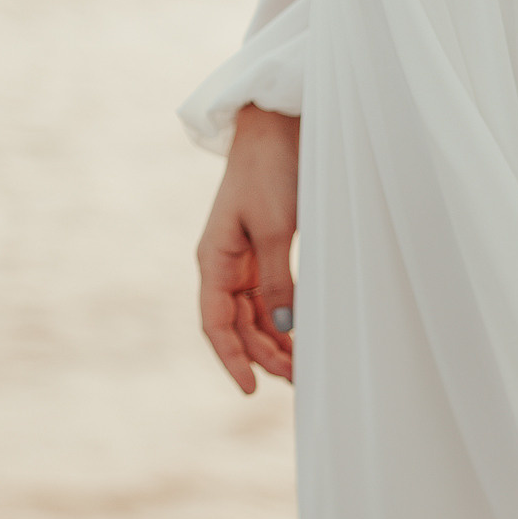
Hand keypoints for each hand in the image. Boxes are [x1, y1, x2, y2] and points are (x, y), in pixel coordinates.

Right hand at [195, 105, 298, 392]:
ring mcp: (243, 261)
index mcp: (214, 260)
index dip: (231, 359)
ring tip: (304, 369)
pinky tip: (301, 338)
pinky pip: (269, 299)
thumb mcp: (275, 229)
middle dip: (263, 357)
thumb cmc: (272, 173)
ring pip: (254, 317)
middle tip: (300, 381)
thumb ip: (277, 281)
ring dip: (275, 344)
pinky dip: (284, 322)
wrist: (278, 130)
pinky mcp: (265, 254)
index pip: (215, 323)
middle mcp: (223, 265)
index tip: (249, 389)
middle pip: (237, 327)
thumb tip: (282, 330)